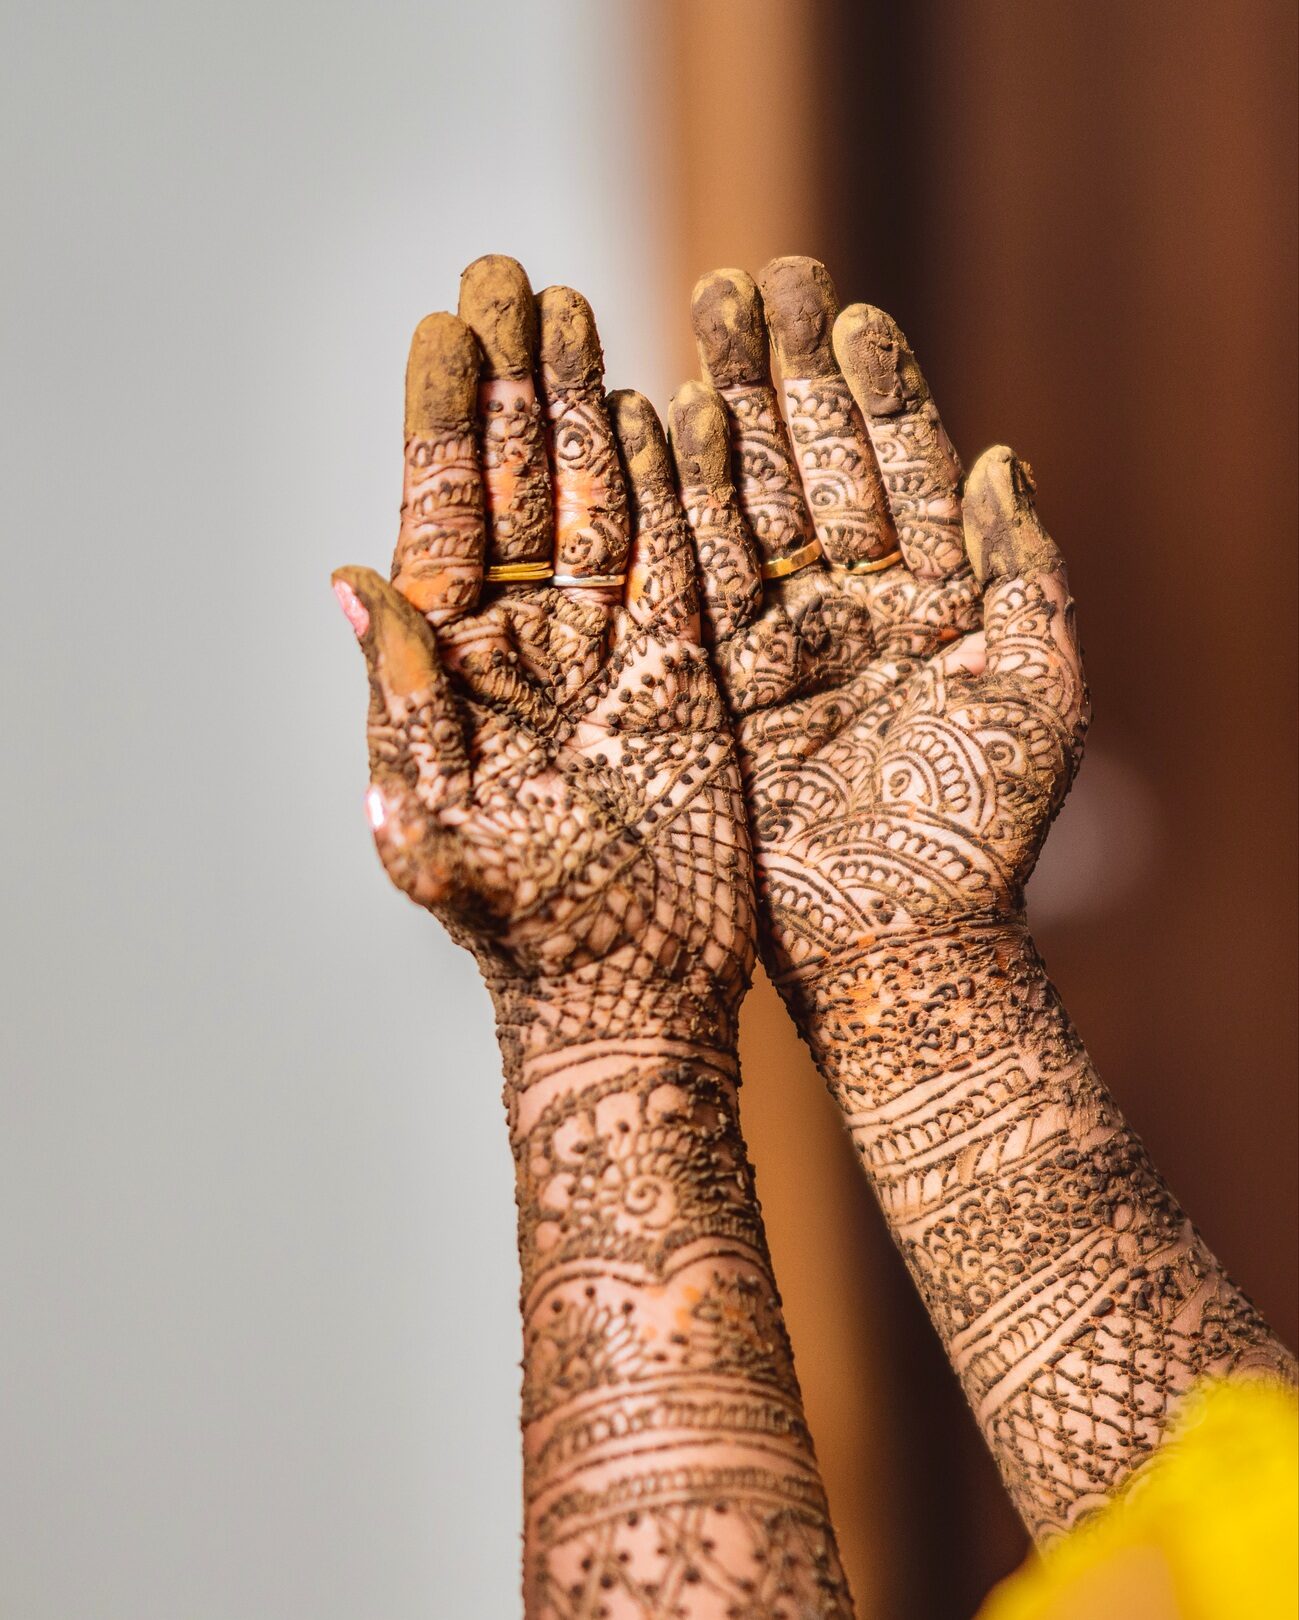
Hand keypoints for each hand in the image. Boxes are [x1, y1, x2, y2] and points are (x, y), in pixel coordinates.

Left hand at [333, 260, 853, 1616]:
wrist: (628, 993)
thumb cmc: (522, 932)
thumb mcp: (438, 825)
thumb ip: (402, 703)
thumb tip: (350, 578)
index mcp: (456, 672)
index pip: (440, 518)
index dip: (439, 422)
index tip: (445, 326)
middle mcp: (528, 646)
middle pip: (516, 484)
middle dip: (512, 381)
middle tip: (512, 275)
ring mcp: (609, 651)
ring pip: (594, 504)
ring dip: (584, 409)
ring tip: (579, 312)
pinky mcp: (687, 674)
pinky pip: (679, 561)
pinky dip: (669, 489)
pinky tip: (660, 412)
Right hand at [667, 258, 1087, 1033]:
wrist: (894, 942)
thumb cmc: (982, 833)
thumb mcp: (1037, 692)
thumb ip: (1027, 570)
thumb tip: (1006, 455)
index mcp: (933, 600)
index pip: (900, 469)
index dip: (874, 391)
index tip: (846, 311)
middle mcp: (849, 607)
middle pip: (810, 466)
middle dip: (781, 375)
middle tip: (750, 282)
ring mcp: (776, 639)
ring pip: (743, 504)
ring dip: (720, 414)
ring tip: (696, 324)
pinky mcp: (713, 680)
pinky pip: (689, 578)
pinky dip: (670, 505)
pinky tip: (651, 425)